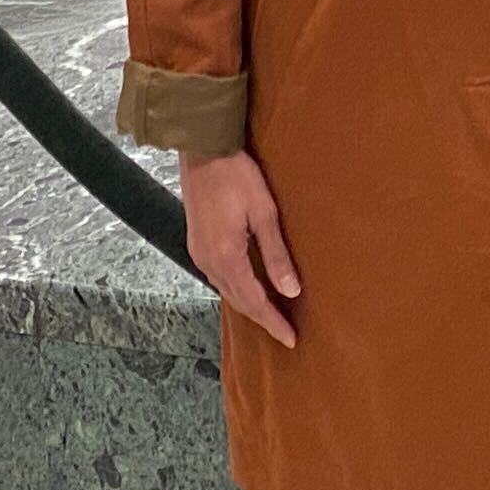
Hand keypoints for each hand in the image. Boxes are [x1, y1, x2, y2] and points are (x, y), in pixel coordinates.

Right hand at [183, 150, 300, 344]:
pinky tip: (247, 288)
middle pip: (238, 301)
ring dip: (248, 305)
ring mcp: (199, 252)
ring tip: (270, 315)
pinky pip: (218, 277)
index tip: (291, 339)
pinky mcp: (197, 242)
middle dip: (262, 318)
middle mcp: (208, 261)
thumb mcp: (264, 213)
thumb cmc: (237, 176)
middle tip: (284, 333)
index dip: (273, 322)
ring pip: (226, 290)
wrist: (203, 149)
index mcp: (227, 257)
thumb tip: (292, 291)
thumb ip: (276, 254)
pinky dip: (235, 289)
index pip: (254, 301)